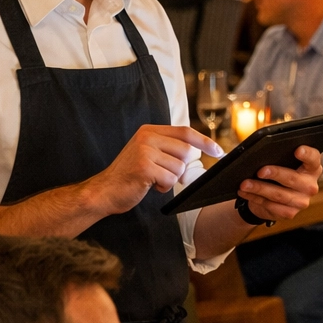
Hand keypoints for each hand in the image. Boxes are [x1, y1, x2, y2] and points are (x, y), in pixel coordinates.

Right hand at [86, 125, 221, 214]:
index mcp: (149, 131)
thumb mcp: (149, 154)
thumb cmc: (130, 175)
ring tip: (153, 179)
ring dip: (171, 178)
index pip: (186, 132)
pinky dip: (164, 187)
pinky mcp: (144, 168)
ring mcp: (144, 151)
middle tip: (166, 174)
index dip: (205, 142)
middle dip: (182, 167)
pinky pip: (171, 179)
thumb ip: (169, 148)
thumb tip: (199, 151)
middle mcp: (147, 137)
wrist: (104, 191)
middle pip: (187, 151)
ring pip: (180, 167)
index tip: (219, 151)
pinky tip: (150, 185)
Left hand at [237, 146, 322, 222]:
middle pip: (293, 178)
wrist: (275, 199)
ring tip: (244, 184)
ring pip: (278, 194)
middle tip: (260, 171)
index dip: (307, 154)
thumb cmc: (280, 174)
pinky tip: (244, 192)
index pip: (313, 158)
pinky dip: (254, 198)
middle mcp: (310, 186)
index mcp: (312, 168)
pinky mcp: (290, 213)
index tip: (297, 150)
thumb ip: (281, 157)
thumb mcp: (284, 164)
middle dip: (275, 174)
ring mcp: (301, 201)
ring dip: (259, 188)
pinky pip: (270, 205)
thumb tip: (263, 154)